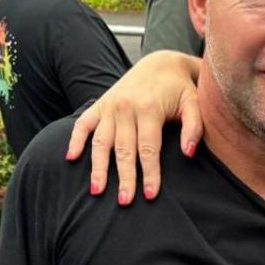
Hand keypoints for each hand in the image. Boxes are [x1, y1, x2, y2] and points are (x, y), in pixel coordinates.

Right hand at [66, 51, 204, 204]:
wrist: (159, 63)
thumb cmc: (180, 88)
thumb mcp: (194, 103)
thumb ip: (193, 127)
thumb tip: (189, 153)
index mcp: (149, 108)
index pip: (149, 148)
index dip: (150, 173)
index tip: (151, 195)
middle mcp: (126, 108)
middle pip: (124, 150)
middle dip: (124, 177)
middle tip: (125, 201)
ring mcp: (110, 106)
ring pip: (101, 141)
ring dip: (97, 167)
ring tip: (97, 190)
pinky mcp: (100, 105)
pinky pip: (83, 123)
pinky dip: (75, 139)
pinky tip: (71, 158)